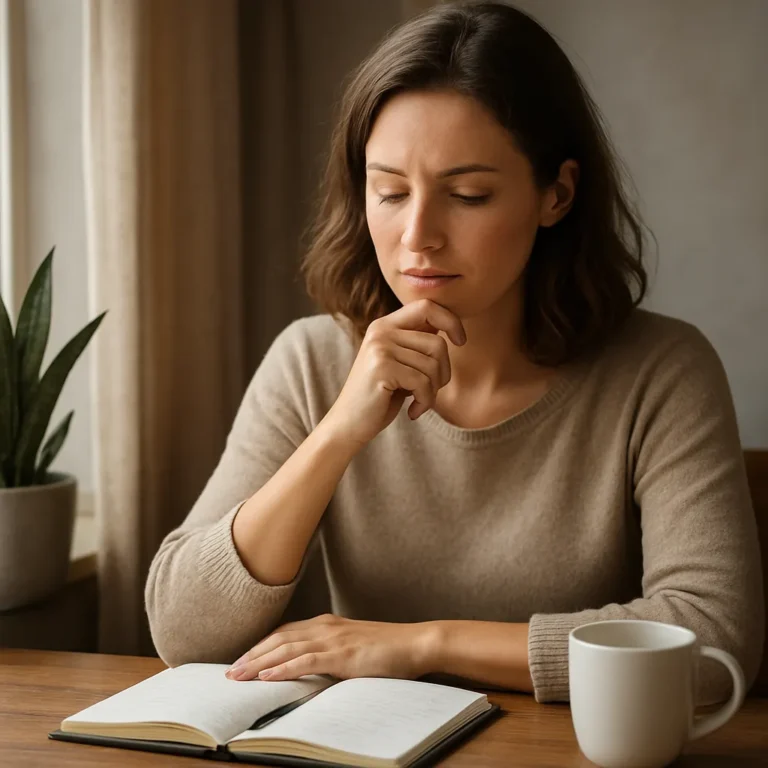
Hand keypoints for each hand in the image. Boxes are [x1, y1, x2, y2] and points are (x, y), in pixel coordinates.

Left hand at [224, 614, 436, 681]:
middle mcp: (326, 626)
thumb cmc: (388, 648)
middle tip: (230, 672)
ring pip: (286, 649)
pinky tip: (267, 677)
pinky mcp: (342, 655)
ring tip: (238, 676)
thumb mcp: (353, 646)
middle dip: (252, 655)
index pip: (284, 632)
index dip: (261, 646)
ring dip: (258, 663)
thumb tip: (311, 666)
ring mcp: (334, 639)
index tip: (242, 660)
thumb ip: (331, 651)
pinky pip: (306, 661)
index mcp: (327, 623)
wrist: (415, 643)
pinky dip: (283, 668)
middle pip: (279, 639)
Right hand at [322, 299, 465, 447]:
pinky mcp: (382, 369)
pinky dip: (425, 402)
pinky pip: (423, 383)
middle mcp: (381, 331)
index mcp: (385, 325)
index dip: (451, 321)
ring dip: (433, 392)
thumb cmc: (381, 396)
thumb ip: (418, 343)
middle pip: (437, 343)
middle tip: (429, 391)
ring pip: (433, 365)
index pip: (428, 306)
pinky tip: (413, 411)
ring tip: (419, 401)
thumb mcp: (401, 363)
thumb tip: (450, 327)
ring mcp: (380, 348)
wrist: (349, 424)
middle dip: (443, 372)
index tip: (461, 341)